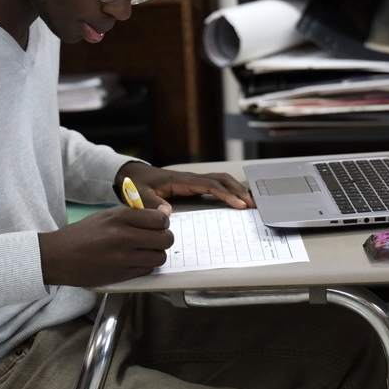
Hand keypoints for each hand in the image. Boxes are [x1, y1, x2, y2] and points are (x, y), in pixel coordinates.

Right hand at [38, 206, 172, 286]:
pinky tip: (136, 260)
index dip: (163, 222)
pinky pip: (148, 269)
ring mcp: (124, 257)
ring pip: (160, 256)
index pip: (159, 219)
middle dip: (164, 238)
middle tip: (156, 238)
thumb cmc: (83, 234)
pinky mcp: (122, 274)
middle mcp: (124, 236)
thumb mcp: (106, 216)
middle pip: (165, 239)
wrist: (60, 256)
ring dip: (156, 254)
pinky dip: (146, 265)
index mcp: (120, 217)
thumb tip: (161, 214)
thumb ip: (133, 215)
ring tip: (146, 250)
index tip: (158, 224)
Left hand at [116, 162, 254, 215]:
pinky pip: (216, 185)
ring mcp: (194, 180)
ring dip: (237, 189)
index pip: (211, 185)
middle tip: (254, 204)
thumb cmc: (138, 184)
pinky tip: (238, 199)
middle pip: (222, 180)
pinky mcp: (194, 185)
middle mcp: (192, 178)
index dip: (226, 195)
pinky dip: (230, 190)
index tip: (239, 205)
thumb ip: (151, 204)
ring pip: (222, 180)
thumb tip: (167, 214)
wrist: (134, 174)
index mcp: (182, 181)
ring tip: (252, 202)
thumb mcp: (139, 195)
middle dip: (239, 191)